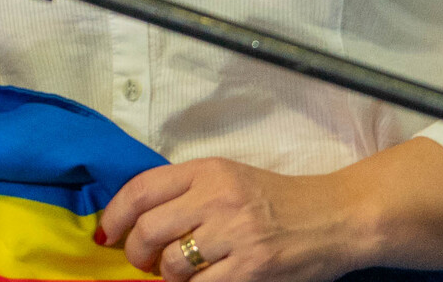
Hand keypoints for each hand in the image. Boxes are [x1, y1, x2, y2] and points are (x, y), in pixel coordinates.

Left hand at [97, 157, 362, 281]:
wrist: (336, 217)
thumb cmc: (275, 199)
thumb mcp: (226, 177)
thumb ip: (185, 191)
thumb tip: (134, 220)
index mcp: (206, 171)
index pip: (141, 190)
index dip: (115, 215)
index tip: (107, 233)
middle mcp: (218, 198)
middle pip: (149, 229)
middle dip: (136, 252)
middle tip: (140, 262)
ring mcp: (237, 235)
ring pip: (172, 263)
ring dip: (165, 275)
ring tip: (174, 274)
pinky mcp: (255, 268)